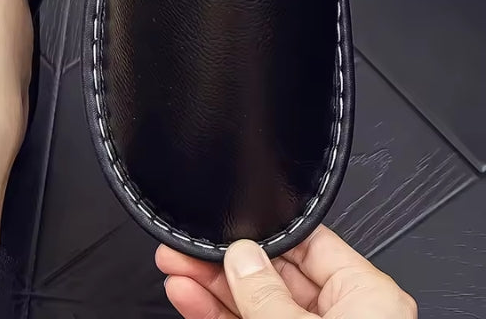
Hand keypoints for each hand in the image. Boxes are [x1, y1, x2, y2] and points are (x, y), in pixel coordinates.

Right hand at [156, 225, 416, 318]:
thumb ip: (266, 295)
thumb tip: (241, 256)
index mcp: (365, 298)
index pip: (308, 247)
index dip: (261, 236)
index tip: (221, 231)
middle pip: (275, 276)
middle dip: (225, 265)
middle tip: (184, 252)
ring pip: (255, 306)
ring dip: (212, 290)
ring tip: (175, 273)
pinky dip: (218, 317)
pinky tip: (189, 300)